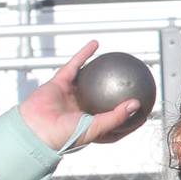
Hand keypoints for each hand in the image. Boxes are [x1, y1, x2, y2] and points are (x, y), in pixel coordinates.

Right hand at [19, 40, 142, 149]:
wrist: (35, 129)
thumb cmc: (65, 135)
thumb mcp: (96, 128)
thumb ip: (116, 117)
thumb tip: (136, 104)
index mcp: (93, 127)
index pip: (116, 123)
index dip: (131, 118)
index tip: (145, 111)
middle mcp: (83, 111)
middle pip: (105, 100)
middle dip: (118, 93)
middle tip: (134, 83)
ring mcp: (72, 96)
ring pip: (91, 80)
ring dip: (103, 70)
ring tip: (118, 60)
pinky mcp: (60, 83)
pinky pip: (75, 65)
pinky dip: (84, 54)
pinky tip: (96, 44)